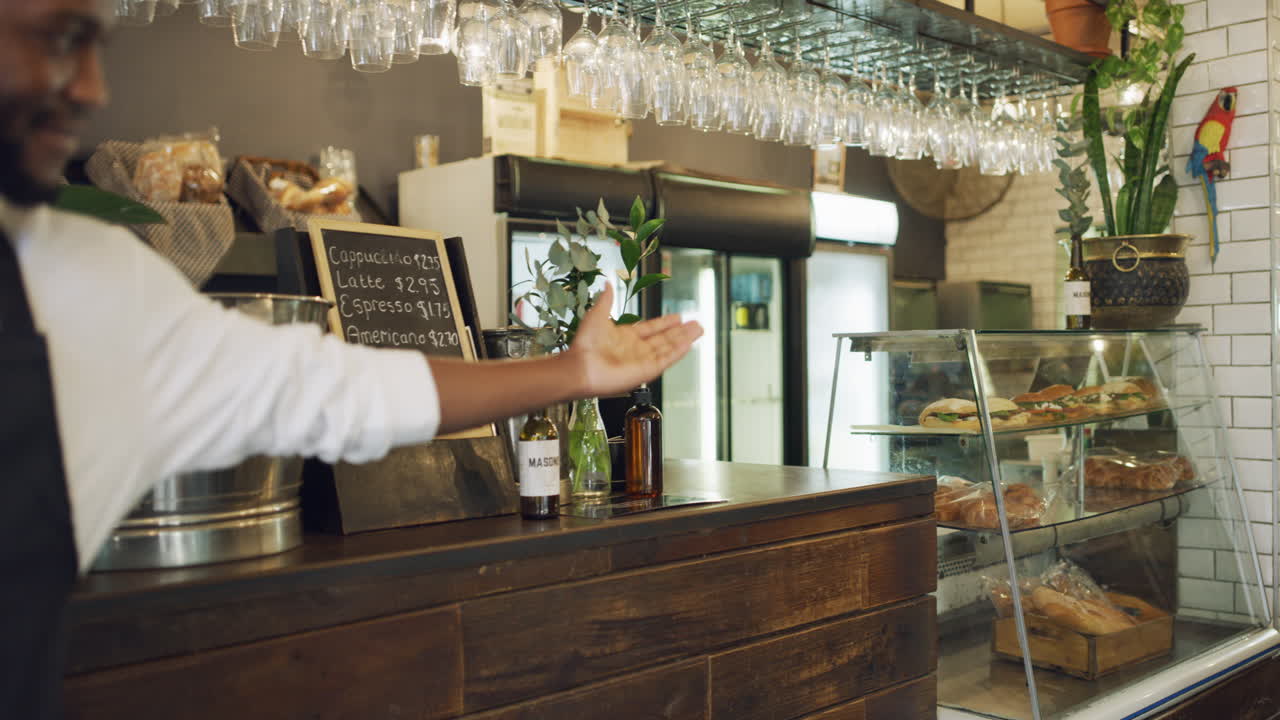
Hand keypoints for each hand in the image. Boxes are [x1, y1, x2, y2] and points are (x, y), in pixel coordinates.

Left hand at [566, 285, 702, 397]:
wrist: (581, 366)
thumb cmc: (585, 344)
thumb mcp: (597, 315)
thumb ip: (607, 299)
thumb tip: (608, 282)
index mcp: (625, 337)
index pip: (651, 329)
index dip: (665, 323)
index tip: (678, 317)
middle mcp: (636, 349)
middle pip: (664, 339)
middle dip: (681, 331)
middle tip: (696, 324)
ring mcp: (642, 361)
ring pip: (668, 348)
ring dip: (684, 339)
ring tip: (698, 330)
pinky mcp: (646, 371)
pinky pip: (666, 359)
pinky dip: (678, 351)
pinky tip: (689, 343)